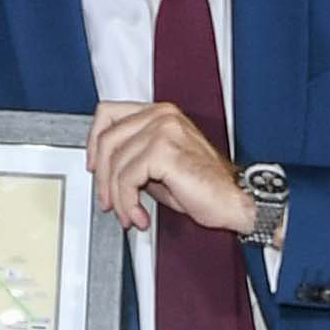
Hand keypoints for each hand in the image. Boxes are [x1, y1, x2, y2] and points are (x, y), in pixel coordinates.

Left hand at [89, 99, 251, 237]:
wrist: (235, 201)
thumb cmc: (206, 187)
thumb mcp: (161, 167)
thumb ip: (135, 158)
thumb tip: (105, 169)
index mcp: (161, 114)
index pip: (108, 114)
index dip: (93, 142)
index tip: (94, 166)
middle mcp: (161, 116)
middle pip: (107, 140)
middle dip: (102, 178)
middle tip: (109, 202)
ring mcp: (163, 130)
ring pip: (115, 163)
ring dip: (118, 197)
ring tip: (129, 213)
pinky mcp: (163, 151)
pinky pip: (127, 179)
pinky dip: (128, 203)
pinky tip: (140, 215)